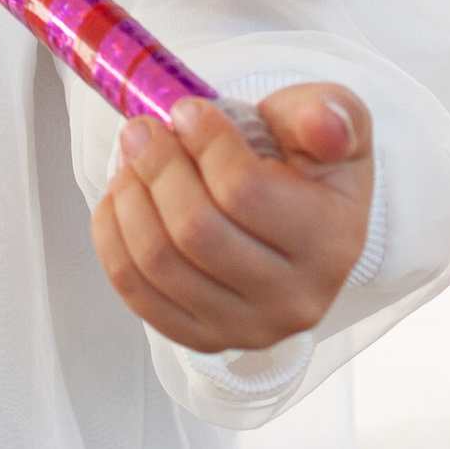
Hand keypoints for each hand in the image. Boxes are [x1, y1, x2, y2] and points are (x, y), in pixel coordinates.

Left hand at [92, 83, 373, 356]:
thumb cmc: (308, 159)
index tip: (188, 110)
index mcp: (333, 241)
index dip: (204, 142)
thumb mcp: (335, 120)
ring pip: (160, 262)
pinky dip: (113, 238)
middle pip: (196, 231)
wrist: (295, 210)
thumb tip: (326, 124)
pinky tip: (122, 198)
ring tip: (130, 159)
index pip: (245, 191)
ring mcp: (248, 328)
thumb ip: (332, 113)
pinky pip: (137, 291)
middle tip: (143, 130)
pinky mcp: (203, 338)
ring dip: (130, 199)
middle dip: (157, 167)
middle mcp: (297, 299)